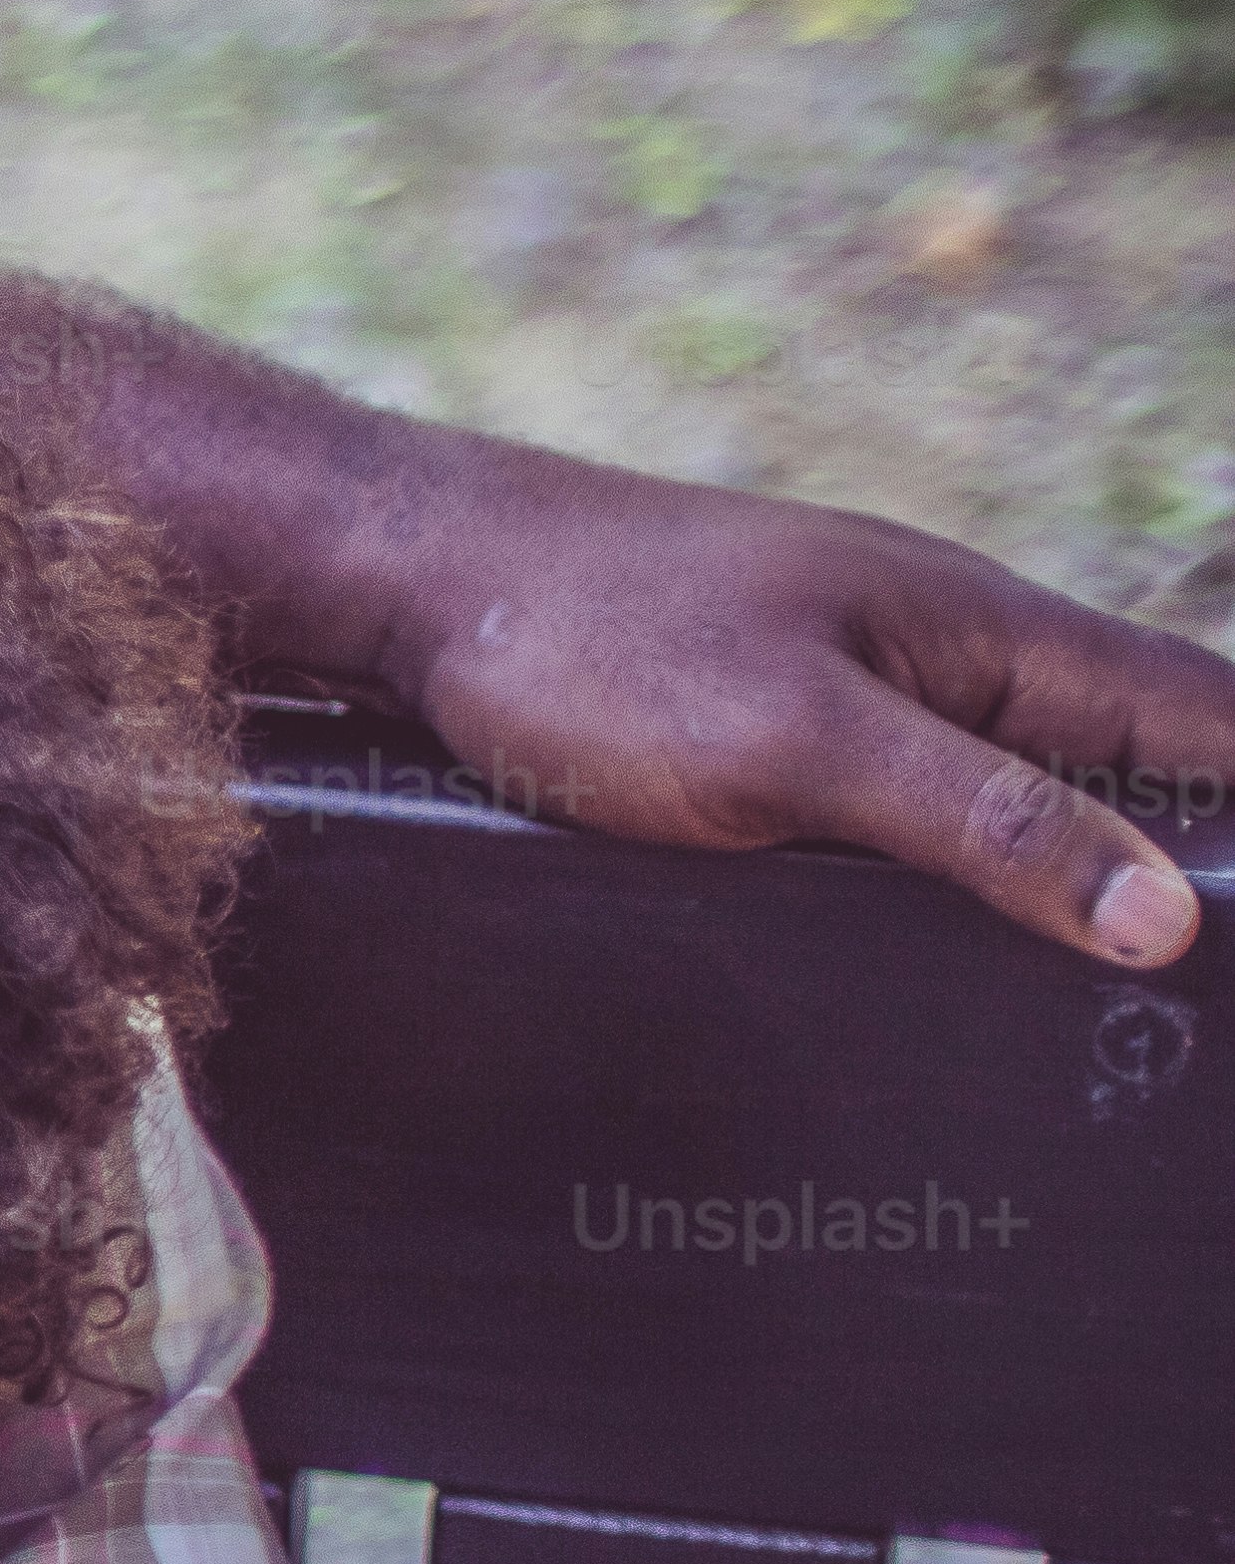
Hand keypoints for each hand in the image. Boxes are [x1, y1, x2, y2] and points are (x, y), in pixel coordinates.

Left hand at [389, 441, 1228, 971]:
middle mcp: (949, 649)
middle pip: (1129, 758)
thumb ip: (986, 824)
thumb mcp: (800, 751)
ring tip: (1117, 982)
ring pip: (1021, 782)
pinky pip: (918, 797)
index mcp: (995, 635)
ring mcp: (864, 680)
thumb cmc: (589, 643)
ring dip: (1073, 867)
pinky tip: (952, 942)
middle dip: (1184, 858)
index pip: (1206, 718)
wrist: (409, 576)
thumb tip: (1162, 912)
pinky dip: (962, 861)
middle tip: (1196, 986)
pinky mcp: (777, 722)